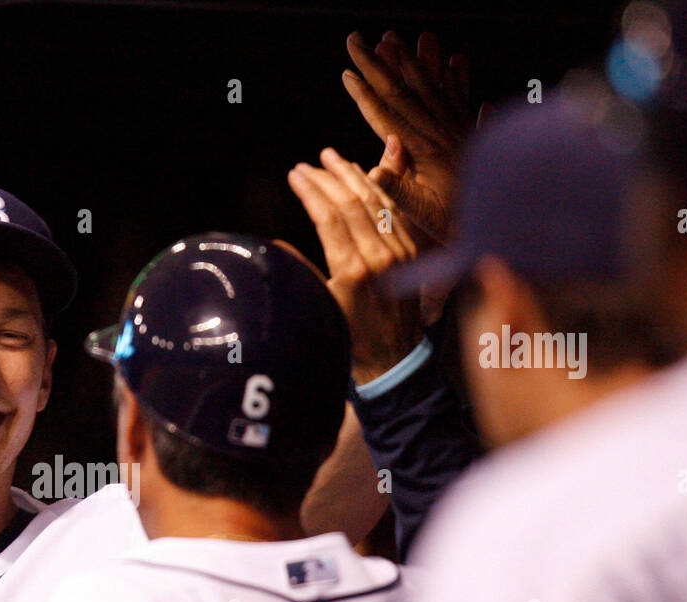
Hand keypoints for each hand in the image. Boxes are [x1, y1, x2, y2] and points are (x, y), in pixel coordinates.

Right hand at [288, 147, 421, 383]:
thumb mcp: (320, 307)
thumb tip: (275, 244)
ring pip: (374, 201)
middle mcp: (380, 257)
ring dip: (352, 175)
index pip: (329, 216)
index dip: (311, 190)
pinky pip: (392, 211)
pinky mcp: (411, 252)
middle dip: (328, 177)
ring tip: (332, 157)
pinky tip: (362, 175)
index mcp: (353, 271)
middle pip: (351, 202)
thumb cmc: (350, 338)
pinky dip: (376, 189)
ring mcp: (400, 252)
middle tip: (308, 163)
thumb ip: (301, 272)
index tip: (295, 174)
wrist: (394, 358)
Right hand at [342, 30, 481, 249]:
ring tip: (396, 37)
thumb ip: (399, 192)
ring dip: (412, 61)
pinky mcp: (469, 135)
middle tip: (357, 39)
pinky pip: (460, 99)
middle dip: (378, 64)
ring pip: (431, 87)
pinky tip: (456, 60)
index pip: (387, 116)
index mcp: (424, 152)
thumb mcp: (421, 215)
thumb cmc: (452, 226)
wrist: (497, 225)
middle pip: (404, 91)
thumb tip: (373, 172)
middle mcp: (441, 134)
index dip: (365, 94)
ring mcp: (457, 131)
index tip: (347, 73)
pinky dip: (456, 78)